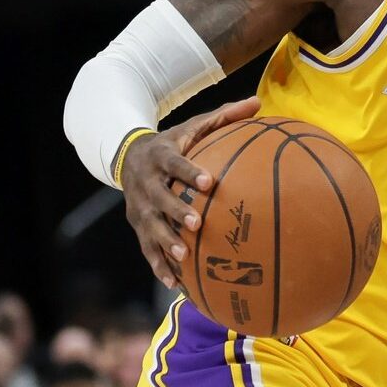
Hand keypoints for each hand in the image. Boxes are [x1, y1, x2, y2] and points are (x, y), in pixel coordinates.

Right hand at [120, 97, 260, 288]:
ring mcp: (140, 207)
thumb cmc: (174, 142)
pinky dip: (159, 266)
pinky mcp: (138, 226)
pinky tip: (175, 284)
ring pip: (151, 227)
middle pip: (159, 199)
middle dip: (176, 212)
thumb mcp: (193, 126)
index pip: (175, 164)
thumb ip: (224, 116)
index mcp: (161, 157)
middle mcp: (146, 183)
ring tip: (183, 256)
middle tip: (196, 223)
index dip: (189, 172)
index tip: (208, 181)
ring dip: (165, 243)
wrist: (128, 156)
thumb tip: (258, 102)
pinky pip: (147, 249)